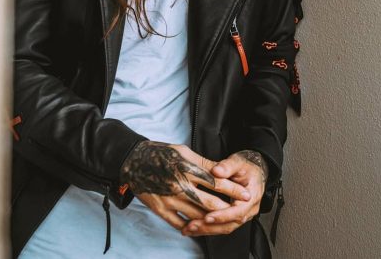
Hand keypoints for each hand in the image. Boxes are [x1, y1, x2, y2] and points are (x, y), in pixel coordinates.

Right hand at [120, 141, 250, 231]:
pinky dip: (192, 227)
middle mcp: (180, 185)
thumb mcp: (183, 151)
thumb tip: (220, 172)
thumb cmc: (161, 153)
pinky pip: (180, 224)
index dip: (233, 189)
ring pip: (197, 215)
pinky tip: (201, 228)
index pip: (216, 181)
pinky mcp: (161, 210)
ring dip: (212, 221)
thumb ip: (202, 163)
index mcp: (187, 168)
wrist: (134, 161)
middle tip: (241, 211)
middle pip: (209, 202)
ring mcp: (170, 199)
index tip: (246, 193)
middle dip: (228, 209)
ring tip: (225, 222)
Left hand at [181, 150, 267, 236]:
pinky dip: (208, 227)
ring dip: (206, 229)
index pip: (237, 212)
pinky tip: (195, 227)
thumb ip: (227, 166)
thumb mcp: (238, 162)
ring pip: (224, 228)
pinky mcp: (234, 216)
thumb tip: (216, 170)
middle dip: (209, 227)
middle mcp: (248, 210)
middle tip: (192, 226)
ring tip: (189, 228)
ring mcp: (242, 215)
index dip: (222, 216)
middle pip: (229, 225)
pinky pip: (222, 225)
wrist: (255, 169)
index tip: (207, 217)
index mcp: (251, 197)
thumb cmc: (246, 165)